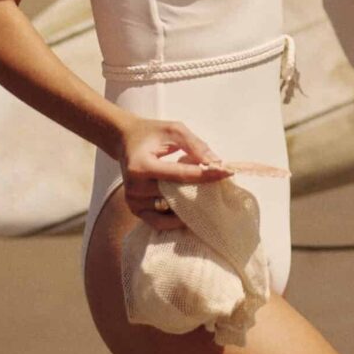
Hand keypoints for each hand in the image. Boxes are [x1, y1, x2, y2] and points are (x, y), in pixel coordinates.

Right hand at [116, 117, 230, 229]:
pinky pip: (159, 222)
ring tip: (207, 198)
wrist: (125, 141)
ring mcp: (133, 202)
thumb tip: (216, 162)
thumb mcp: (173, 130)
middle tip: (221, 187)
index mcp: (141, 166)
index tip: (227, 172)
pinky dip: (176, 219)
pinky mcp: (135, 210)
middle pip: (175, 195)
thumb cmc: (151, 133)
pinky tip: (190, 212)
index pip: (180, 174)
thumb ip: (194, 144)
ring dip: (189, 205)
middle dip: (200, 191)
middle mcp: (134, 187)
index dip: (205, 174)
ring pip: (170, 209)